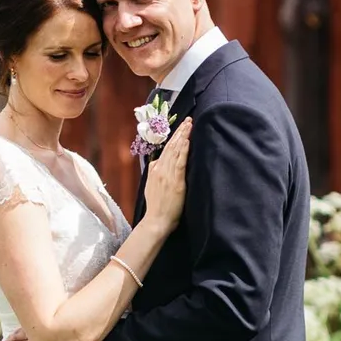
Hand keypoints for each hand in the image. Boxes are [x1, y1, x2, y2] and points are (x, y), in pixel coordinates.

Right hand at [143, 117, 192, 235]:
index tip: (181, 127)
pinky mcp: (175, 182)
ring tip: (189, 125)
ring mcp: (167, 175)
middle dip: (180, 132)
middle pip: (171, 146)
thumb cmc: (157, 206)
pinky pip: (179, 163)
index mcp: (155, 170)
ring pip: (175, 151)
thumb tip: (155, 163)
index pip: (166, 149)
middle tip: (188, 120)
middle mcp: (160, 169)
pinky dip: (183, 151)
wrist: (156, 220)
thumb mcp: (151, 186)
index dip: (174, 137)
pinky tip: (187, 141)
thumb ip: (154, 173)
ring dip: (183, 136)